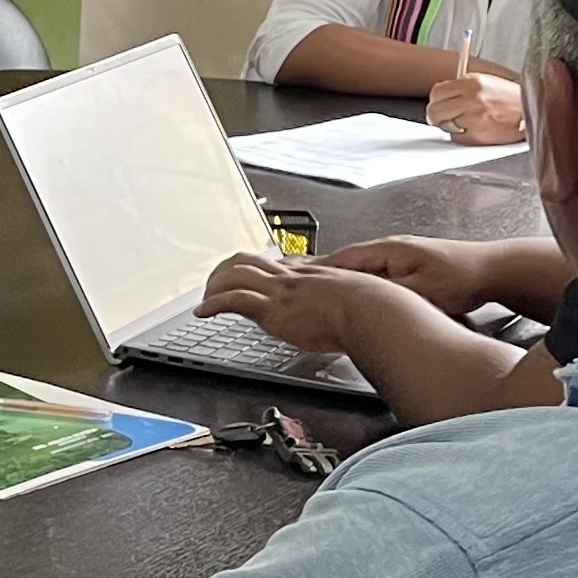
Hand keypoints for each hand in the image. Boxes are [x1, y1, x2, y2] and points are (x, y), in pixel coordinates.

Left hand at [197, 252, 435, 358]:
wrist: (370, 310)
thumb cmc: (373, 309)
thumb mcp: (361, 300)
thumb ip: (352, 304)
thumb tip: (360, 316)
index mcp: (312, 275)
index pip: (275, 266)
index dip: (258, 271)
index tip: (249, 277)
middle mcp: (292, 278)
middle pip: (248, 262)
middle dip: (226, 271)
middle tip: (215, 284)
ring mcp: (281, 292)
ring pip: (235, 276)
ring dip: (215, 286)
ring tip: (205, 299)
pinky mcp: (274, 309)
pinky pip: (234, 300)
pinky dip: (214, 304)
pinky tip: (204, 312)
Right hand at [314, 234, 499, 314]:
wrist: (492, 271)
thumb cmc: (463, 277)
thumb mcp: (422, 291)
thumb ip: (390, 294)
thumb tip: (362, 300)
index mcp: (389, 250)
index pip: (342, 258)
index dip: (317, 270)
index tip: (294, 278)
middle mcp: (391, 249)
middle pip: (346, 263)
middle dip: (322, 275)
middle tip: (298, 287)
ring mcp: (399, 257)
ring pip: (360, 271)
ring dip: (341, 281)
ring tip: (319, 293)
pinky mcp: (409, 268)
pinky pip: (374, 276)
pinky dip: (359, 285)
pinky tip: (356, 297)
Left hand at [424, 72, 524, 143]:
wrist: (535, 111)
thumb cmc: (512, 98)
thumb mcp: (488, 81)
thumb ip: (464, 86)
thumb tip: (442, 95)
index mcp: (472, 82)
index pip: (437, 91)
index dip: (436, 99)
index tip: (438, 103)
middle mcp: (471, 99)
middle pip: (434, 110)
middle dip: (436, 115)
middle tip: (442, 117)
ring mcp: (474, 118)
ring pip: (444, 125)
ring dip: (450, 125)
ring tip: (465, 121)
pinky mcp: (478, 135)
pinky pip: (456, 137)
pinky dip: (462, 135)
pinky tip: (475, 129)